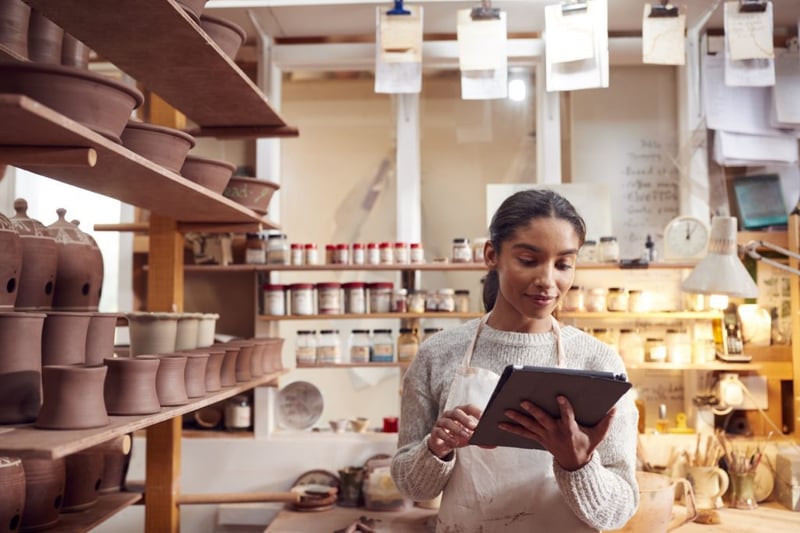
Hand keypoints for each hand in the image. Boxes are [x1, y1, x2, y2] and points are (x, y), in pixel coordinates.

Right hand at [428, 404, 481, 458]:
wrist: (442, 444)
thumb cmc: (458, 436)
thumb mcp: (469, 437)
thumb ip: (480, 440)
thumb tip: (494, 445)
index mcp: (460, 412)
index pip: (468, 408)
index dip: (476, 411)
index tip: (484, 417)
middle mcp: (450, 414)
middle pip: (457, 412)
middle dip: (466, 419)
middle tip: (474, 427)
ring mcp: (441, 422)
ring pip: (448, 422)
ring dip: (458, 429)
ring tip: (466, 436)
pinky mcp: (435, 431)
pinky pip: (440, 432)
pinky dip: (448, 437)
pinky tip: (455, 442)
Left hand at [499, 396, 614, 470]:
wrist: (575, 465)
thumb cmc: (587, 445)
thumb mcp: (599, 435)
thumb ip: (606, 421)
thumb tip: (615, 407)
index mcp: (570, 429)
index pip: (568, 416)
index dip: (565, 407)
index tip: (560, 396)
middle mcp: (556, 432)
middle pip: (543, 420)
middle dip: (533, 410)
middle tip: (523, 401)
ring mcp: (545, 436)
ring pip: (530, 426)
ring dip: (517, 419)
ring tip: (505, 410)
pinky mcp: (539, 439)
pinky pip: (524, 433)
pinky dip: (512, 429)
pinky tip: (500, 424)